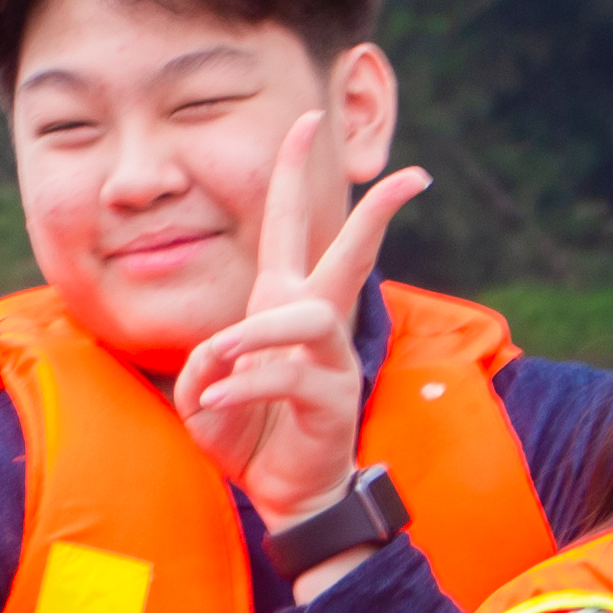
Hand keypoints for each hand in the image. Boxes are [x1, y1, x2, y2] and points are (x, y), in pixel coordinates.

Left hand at [170, 111, 425, 539]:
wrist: (282, 491)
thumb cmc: (247, 430)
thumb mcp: (201, 392)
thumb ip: (200, 365)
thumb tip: (217, 356)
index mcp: (282, 302)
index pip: (292, 226)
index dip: (295, 173)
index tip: (308, 121)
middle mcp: (314, 322)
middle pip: (348, 254)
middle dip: (375, 212)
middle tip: (412, 176)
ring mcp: (330, 360)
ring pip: (312, 315)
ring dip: (256, 332)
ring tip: (217, 361)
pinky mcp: (332, 400)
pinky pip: (289, 375)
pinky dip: (246, 384)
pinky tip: (216, 401)